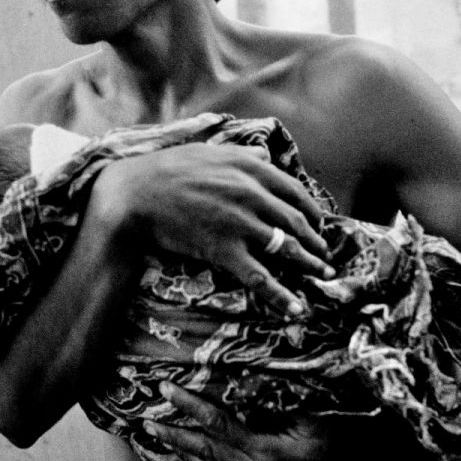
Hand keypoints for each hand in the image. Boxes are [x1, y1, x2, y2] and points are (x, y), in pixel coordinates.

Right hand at [91, 144, 333, 316]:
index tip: (317, 223)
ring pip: (286, 248)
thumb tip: (266, 153)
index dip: (310, 210)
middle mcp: (251, 193)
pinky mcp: (225, 250)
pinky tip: (297, 309)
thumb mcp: (208, 151)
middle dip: (316, 241)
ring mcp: (240, 222)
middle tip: (326, 255)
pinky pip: (262, 277)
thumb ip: (242, 153)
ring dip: (310, 265)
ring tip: (324, 277)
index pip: (294, 191)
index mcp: (249, 167)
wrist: (134, 195)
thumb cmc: (166, 170)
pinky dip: (283, 296)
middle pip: (296, 221)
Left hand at [144, 382, 327, 460]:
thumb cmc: (330, 450)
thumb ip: (283, 406)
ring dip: (178, 449)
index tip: (167, 388)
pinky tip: (182, 457)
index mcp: (261, 451)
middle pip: (201, 449)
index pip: (216, 423)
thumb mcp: (313, 425)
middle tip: (146, 420)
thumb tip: (253, 384)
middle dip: (172, 432)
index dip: (189, 404)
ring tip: (155, 434)